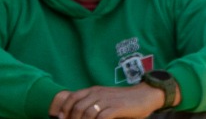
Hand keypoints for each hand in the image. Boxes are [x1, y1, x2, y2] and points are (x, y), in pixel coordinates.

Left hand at [49, 83, 166, 118]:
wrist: (144, 95)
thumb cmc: (124, 101)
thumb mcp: (106, 99)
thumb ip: (94, 103)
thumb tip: (81, 114)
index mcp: (93, 90)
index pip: (72, 97)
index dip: (64, 109)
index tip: (61, 118)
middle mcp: (98, 93)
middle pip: (77, 107)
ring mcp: (107, 100)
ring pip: (87, 113)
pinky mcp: (116, 108)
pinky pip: (101, 118)